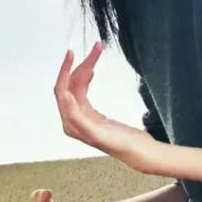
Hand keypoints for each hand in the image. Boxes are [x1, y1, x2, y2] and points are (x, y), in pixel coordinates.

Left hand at [54, 43, 161, 172]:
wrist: (139, 152)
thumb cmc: (122, 145)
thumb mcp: (99, 134)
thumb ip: (79, 118)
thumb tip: (65, 98)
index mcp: (70, 125)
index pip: (62, 91)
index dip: (65, 71)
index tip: (72, 53)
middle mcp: (72, 121)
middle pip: (70, 85)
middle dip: (81, 66)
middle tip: (96, 48)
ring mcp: (81, 117)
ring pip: (78, 86)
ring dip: (86, 69)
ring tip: (97, 52)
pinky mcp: (91, 115)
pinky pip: (84, 92)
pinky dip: (87, 79)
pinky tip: (92, 71)